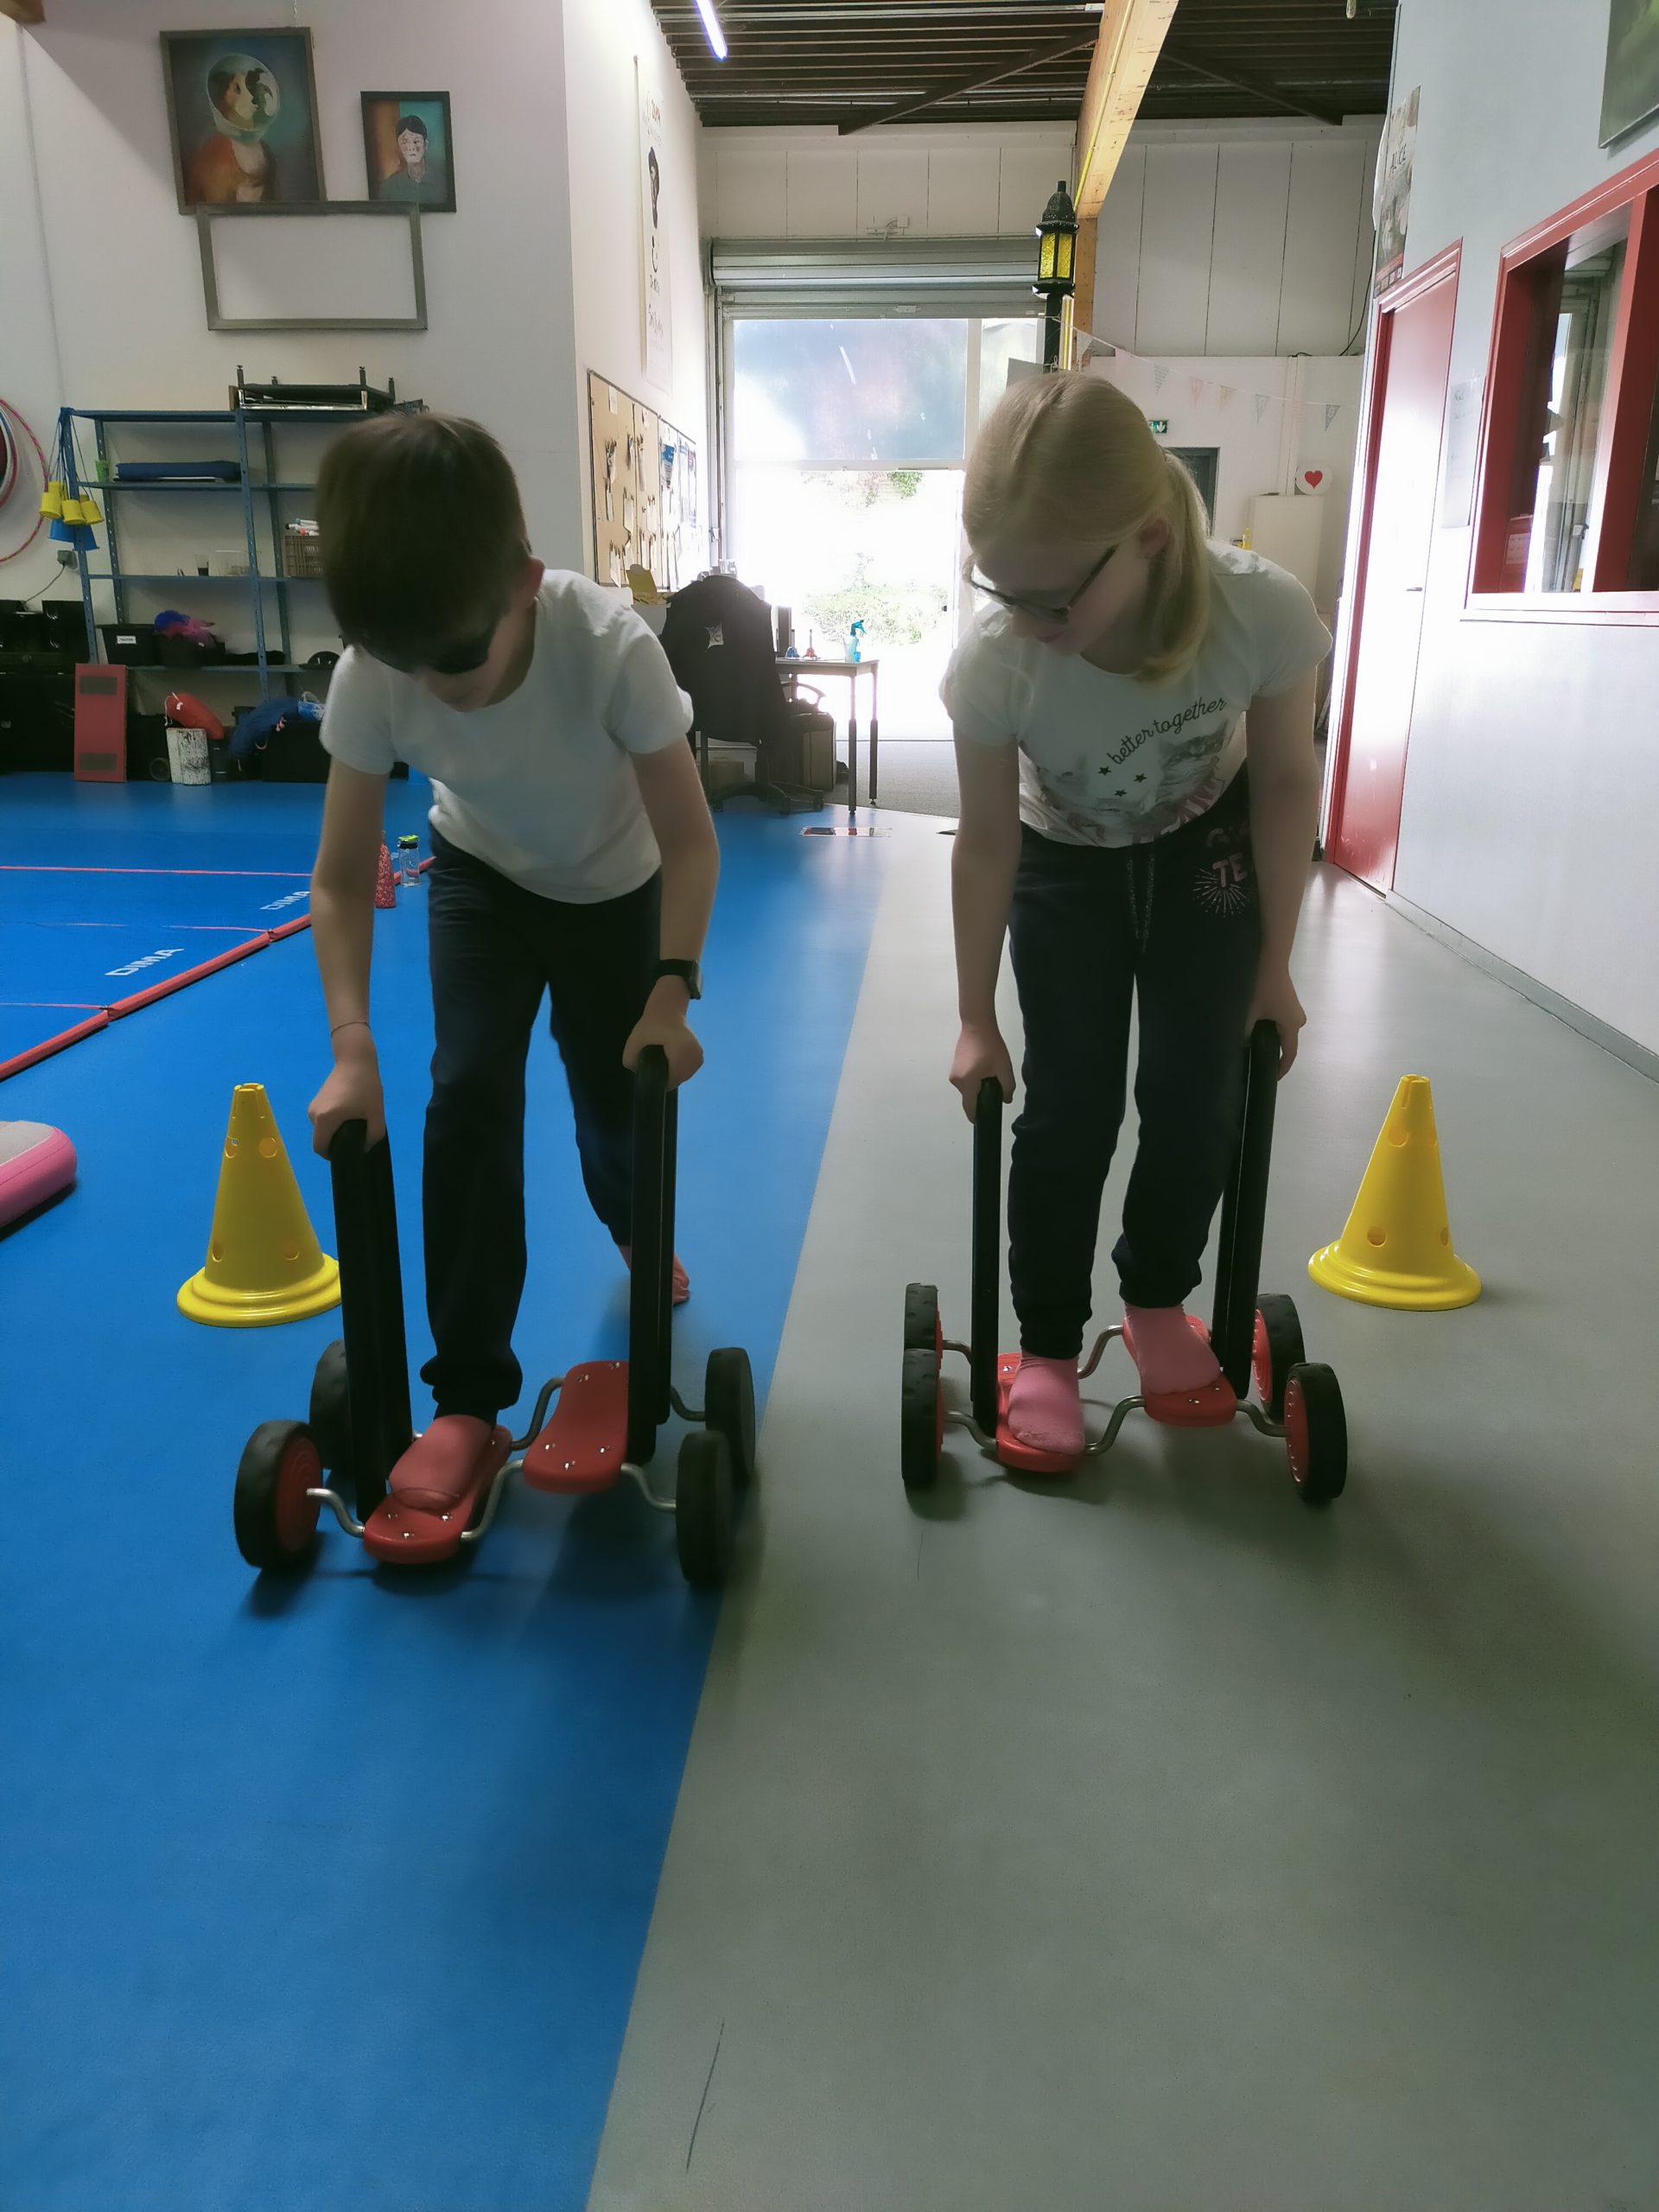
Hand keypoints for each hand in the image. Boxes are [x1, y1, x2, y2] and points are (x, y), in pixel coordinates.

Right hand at [309, 1028, 384, 1154]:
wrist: (355, 1061)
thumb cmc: (366, 1087)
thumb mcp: (376, 1114)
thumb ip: (373, 1136)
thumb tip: (365, 1150)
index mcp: (325, 1119)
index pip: (320, 1148)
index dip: (332, 1155)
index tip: (348, 1153)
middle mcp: (313, 1114)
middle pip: (320, 1139)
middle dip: (335, 1143)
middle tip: (354, 1139)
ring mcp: (312, 1107)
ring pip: (321, 1130)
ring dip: (334, 1132)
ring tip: (353, 1124)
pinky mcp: (315, 1101)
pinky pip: (322, 1120)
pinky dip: (332, 1123)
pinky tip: (347, 1115)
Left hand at [624, 985, 704, 1087]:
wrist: (668, 1009)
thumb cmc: (652, 1023)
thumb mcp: (635, 1039)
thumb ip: (630, 1058)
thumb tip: (636, 1073)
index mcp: (681, 1049)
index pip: (673, 1078)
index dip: (660, 1080)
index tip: (652, 1072)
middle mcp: (694, 1053)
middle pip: (679, 1079)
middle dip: (667, 1077)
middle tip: (656, 1065)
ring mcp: (699, 1054)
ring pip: (685, 1076)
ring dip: (674, 1074)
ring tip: (664, 1062)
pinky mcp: (700, 1054)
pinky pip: (690, 1070)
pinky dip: (681, 1069)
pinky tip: (672, 1061)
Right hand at [950, 1019, 1014, 1120]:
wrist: (977, 1024)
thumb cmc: (990, 1046)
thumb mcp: (1004, 1067)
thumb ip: (1007, 1087)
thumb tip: (1005, 1100)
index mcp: (966, 1083)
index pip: (969, 1107)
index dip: (977, 1116)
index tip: (986, 1120)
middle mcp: (955, 1081)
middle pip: (969, 1098)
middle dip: (982, 1096)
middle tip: (996, 1086)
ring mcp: (953, 1073)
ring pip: (968, 1088)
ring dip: (978, 1086)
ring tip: (990, 1074)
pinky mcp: (955, 1066)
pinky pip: (965, 1080)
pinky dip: (974, 1079)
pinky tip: (983, 1068)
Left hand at [1247, 964, 1305, 1075]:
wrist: (1270, 957)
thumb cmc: (1261, 987)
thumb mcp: (1249, 1013)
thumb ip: (1244, 1033)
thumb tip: (1241, 1045)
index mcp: (1292, 1025)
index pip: (1289, 1053)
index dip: (1282, 1068)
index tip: (1273, 1078)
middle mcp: (1298, 1018)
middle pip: (1286, 1041)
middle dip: (1273, 1051)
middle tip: (1256, 1059)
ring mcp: (1294, 1008)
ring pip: (1282, 1029)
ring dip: (1270, 1037)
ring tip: (1253, 1043)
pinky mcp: (1287, 1000)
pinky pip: (1280, 1019)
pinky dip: (1270, 1026)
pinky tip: (1255, 1024)